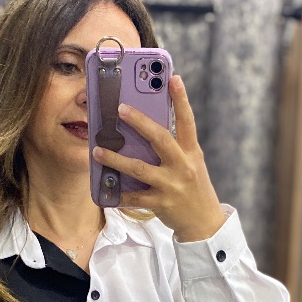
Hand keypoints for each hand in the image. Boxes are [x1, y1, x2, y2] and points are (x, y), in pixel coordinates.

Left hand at [92, 74, 226, 242]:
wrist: (204, 223)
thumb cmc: (193, 187)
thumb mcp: (191, 163)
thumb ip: (174, 147)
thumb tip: (147, 128)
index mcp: (191, 152)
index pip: (187, 121)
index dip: (181, 99)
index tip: (173, 78)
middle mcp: (183, 166)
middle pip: (160, 139)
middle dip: (140, 122)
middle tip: (120, 109)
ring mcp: (171, 185)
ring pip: (139, 168)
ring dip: (116, 159)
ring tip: (97, 151)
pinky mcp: (161, 203)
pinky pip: (134, 196)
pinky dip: (119, 193)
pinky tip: (105, 189)